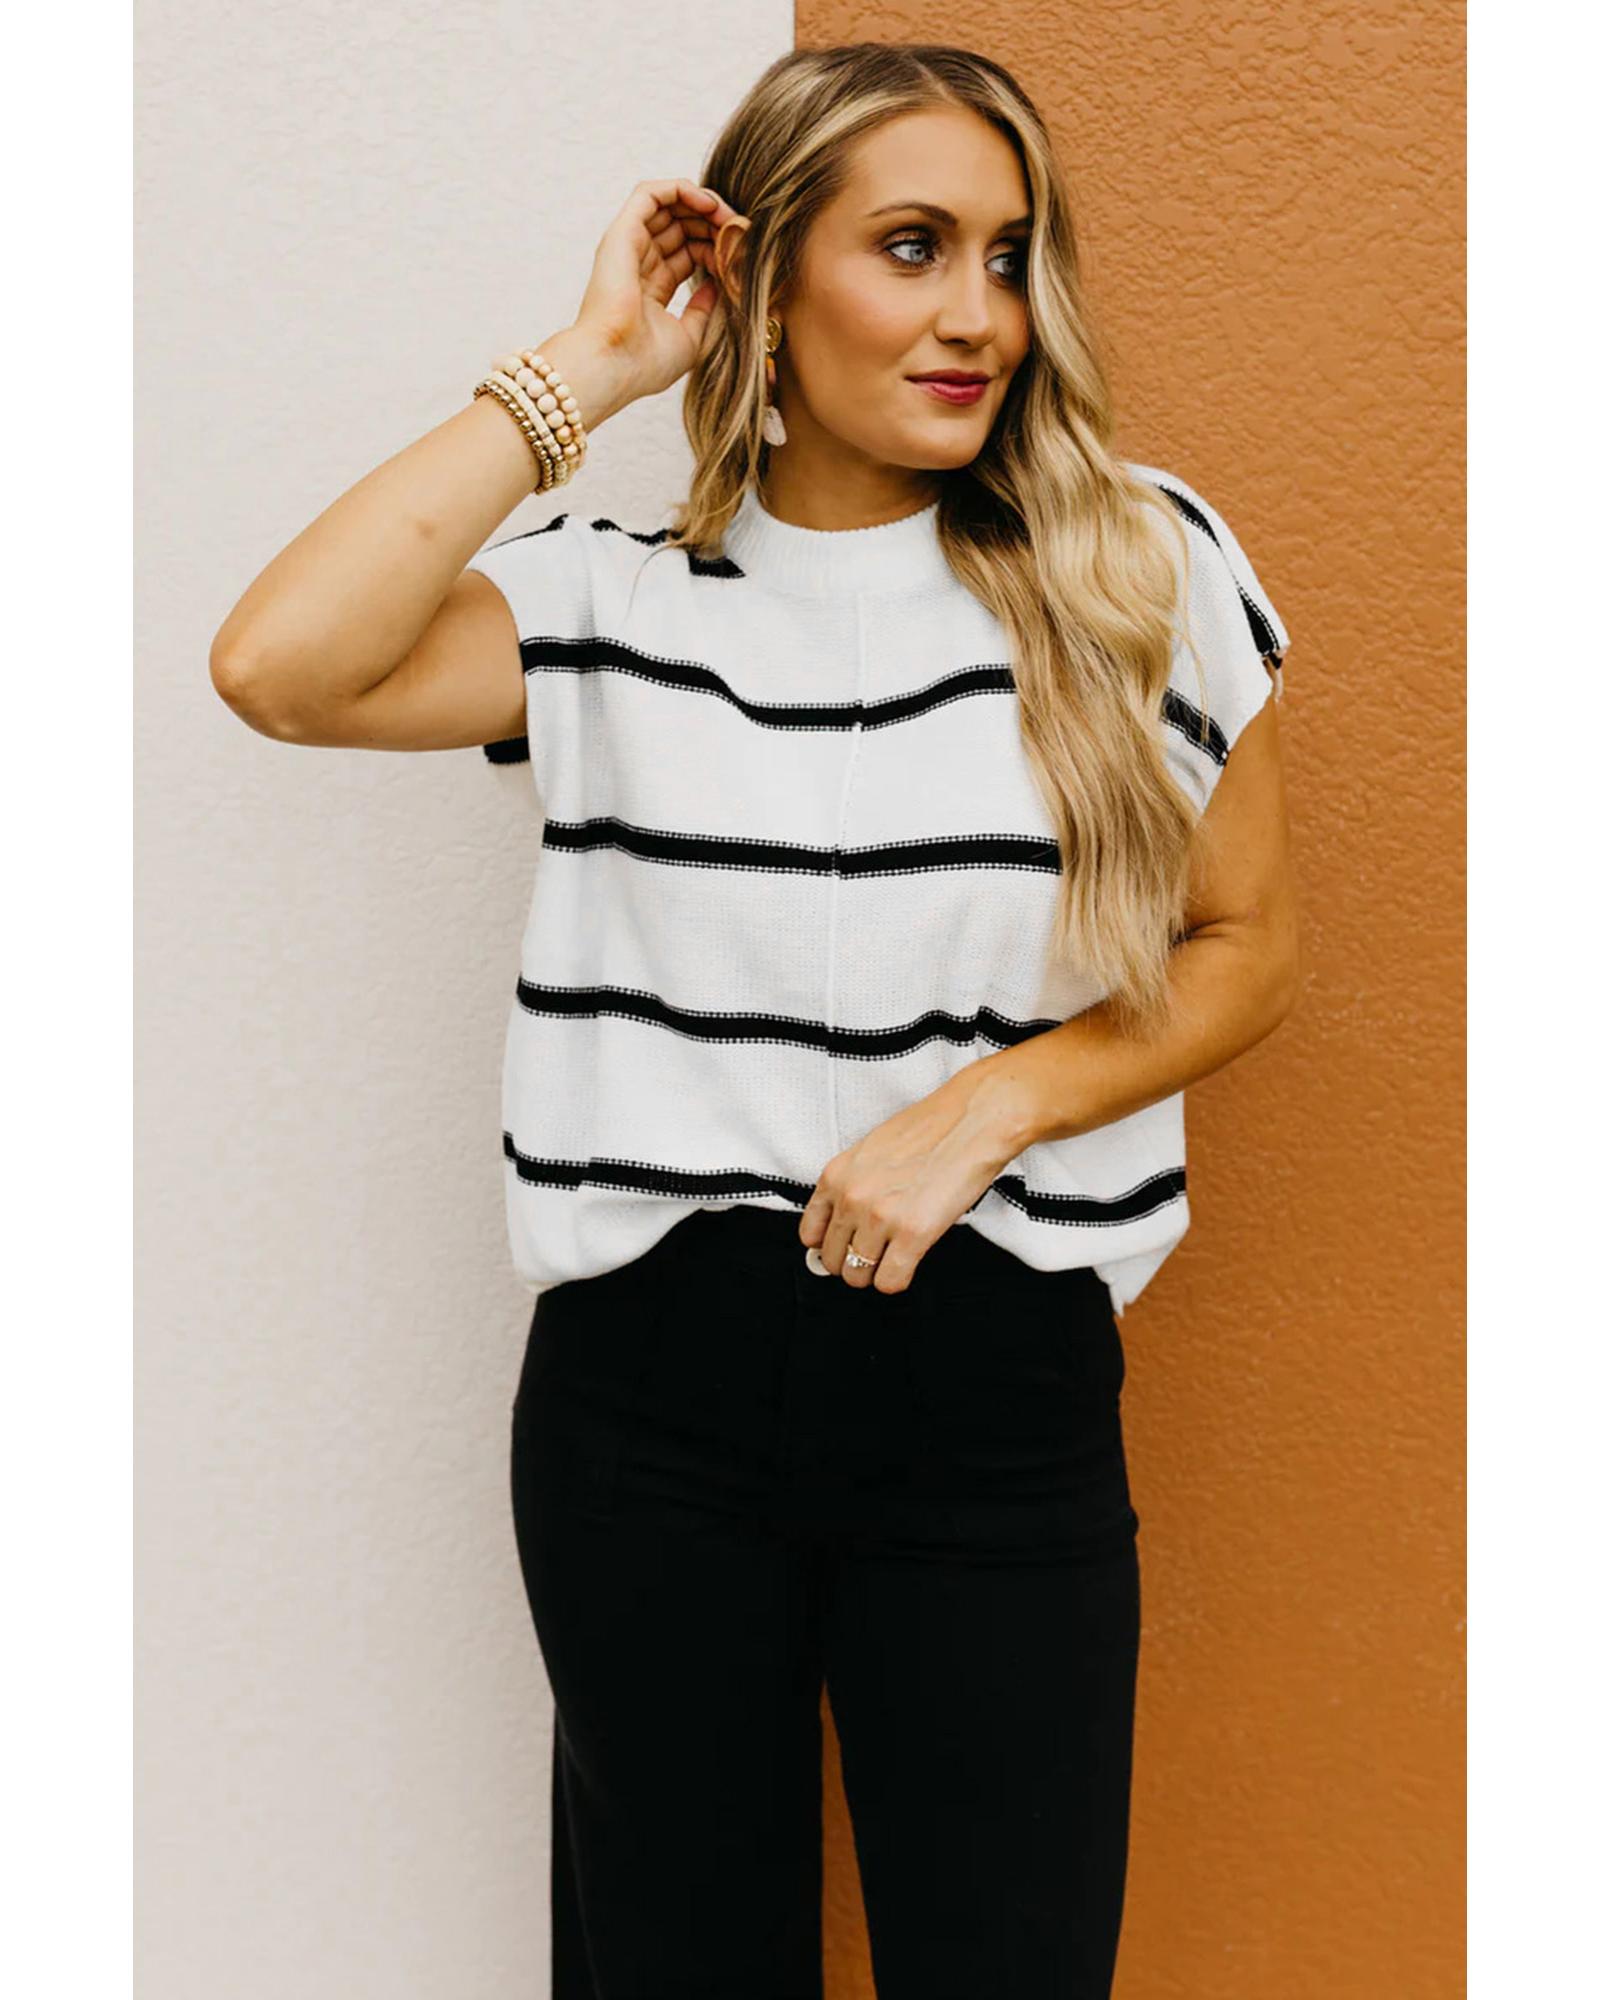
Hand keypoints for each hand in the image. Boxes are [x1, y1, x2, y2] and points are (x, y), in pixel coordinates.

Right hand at [569, 177, 741, 405]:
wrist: (614, 365)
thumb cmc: (645, 363)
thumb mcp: (691, 338)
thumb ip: (706, 310)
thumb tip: (720, 284)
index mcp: (650, 289)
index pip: (688, 254)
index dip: (717, 249)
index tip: (742, 257)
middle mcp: (637, 264)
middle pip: (681, 227)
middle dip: (713, 224)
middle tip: (741, 231)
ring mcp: (628, 246)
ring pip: (668, 207)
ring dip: (703, 205)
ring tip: (729, 217)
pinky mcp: (622, 233)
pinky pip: (651, 193)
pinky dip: (681, 189)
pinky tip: (709, 204)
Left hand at [797, 1076, 1023, 1292]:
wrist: (971, 1120)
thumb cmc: (929, 1129)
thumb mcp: (870, 1151)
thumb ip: (852, 1185)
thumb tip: (844, 1221)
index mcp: (836, 1175)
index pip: (810, 1234)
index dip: (829, 1246)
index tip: (844, 1247)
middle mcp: (851, 1197)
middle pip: (832, 1260)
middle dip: (852, 1263)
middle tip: (874, 1255)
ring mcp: (880, 1217)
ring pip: (857, 1276)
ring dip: (875, 1273)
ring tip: (893, 1258)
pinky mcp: (912, 1234)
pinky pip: (890, 1281)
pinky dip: (897, 1279)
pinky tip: (908, 1263)